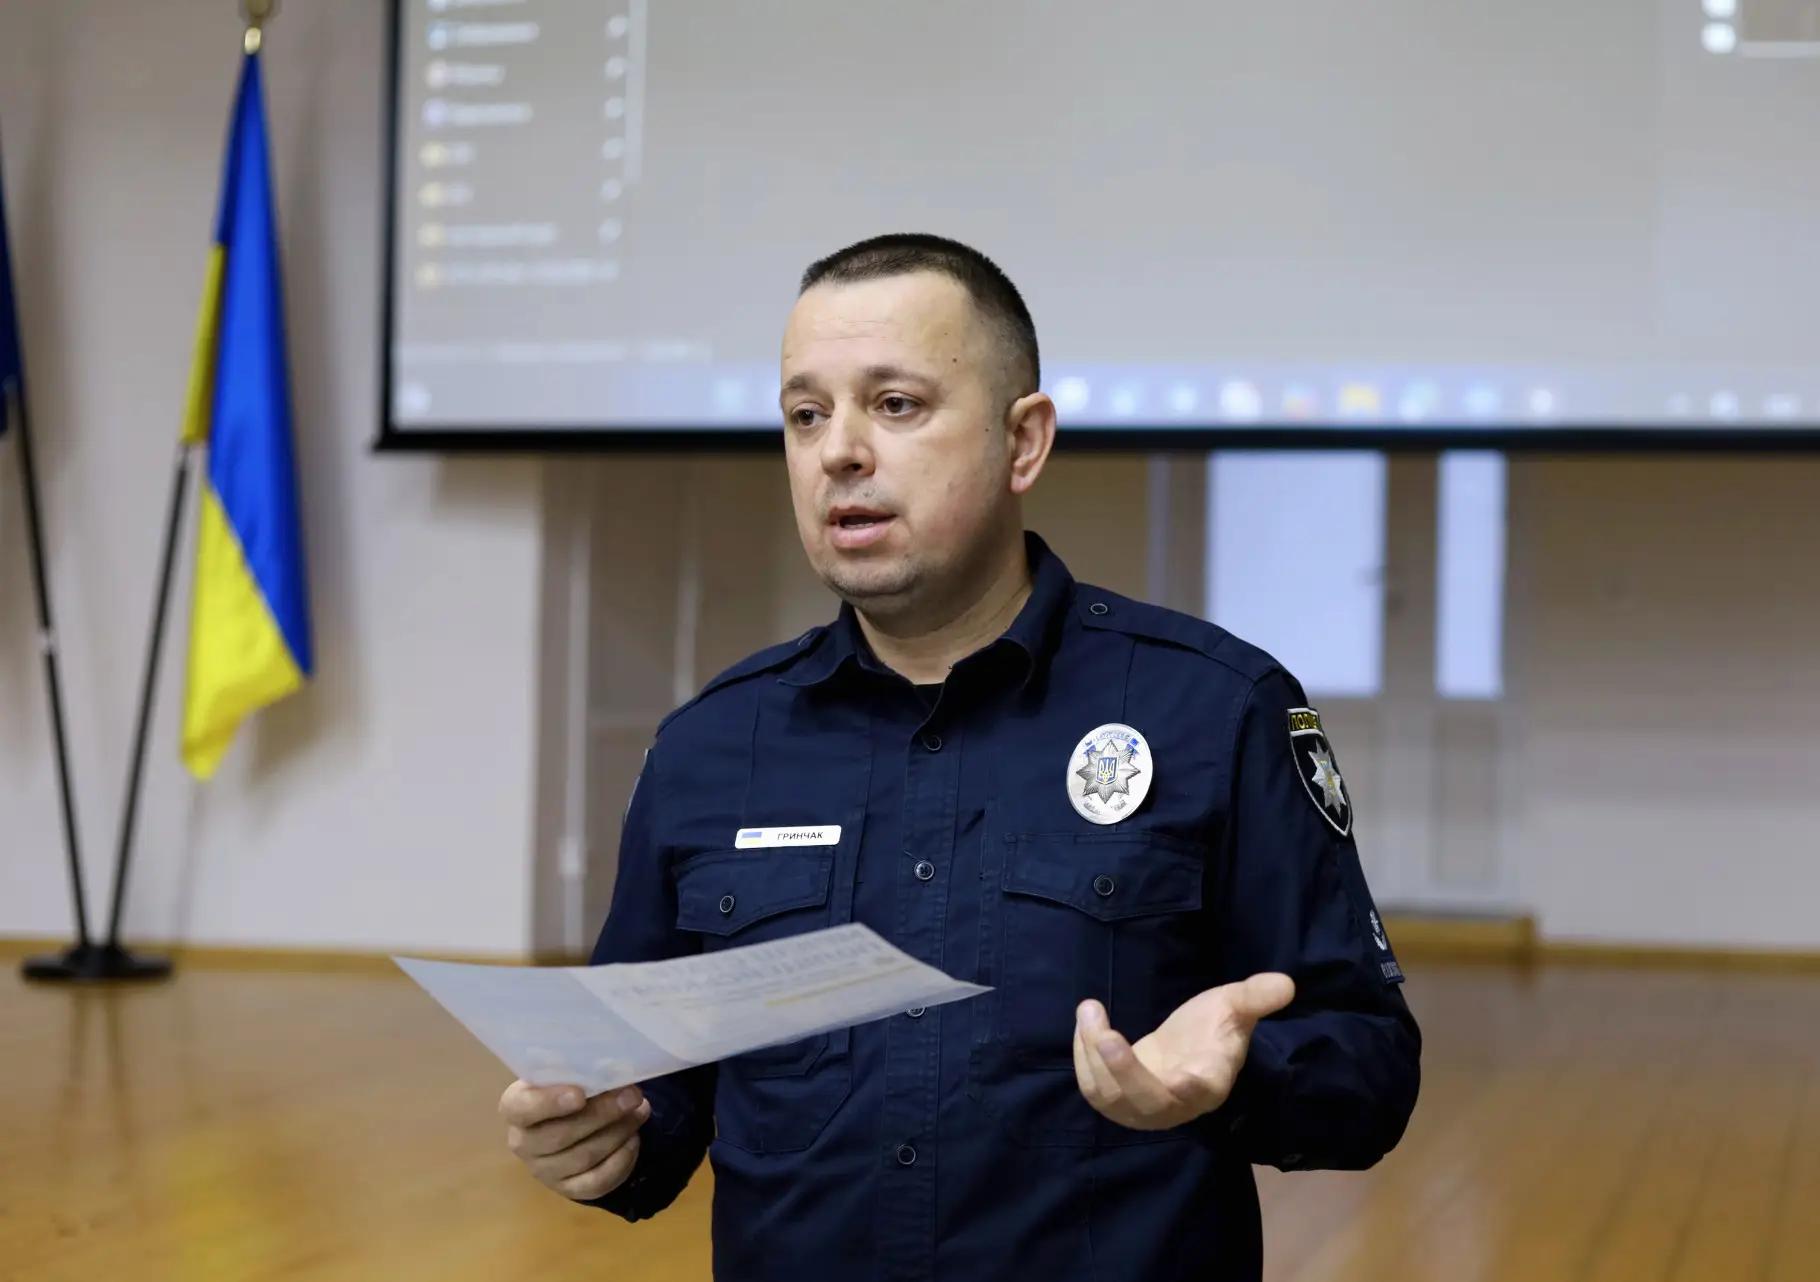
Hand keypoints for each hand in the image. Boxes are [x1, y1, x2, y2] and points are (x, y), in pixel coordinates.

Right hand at [499, 1080, 650, 1200]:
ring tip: (640, 1111)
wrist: (566, 1121)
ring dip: (618, 1133)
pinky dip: (621, 1161)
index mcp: (515, 1107)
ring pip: (583, 1158)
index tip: (580, 1094)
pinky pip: (597, 1182)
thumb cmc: (565, 1088)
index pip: (521, 1109)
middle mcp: (523, 1143)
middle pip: (560, 1136)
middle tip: (633, 1095)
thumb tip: (613, 1071)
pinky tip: (634, 1139)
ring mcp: (545, 1171)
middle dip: (602, 1114)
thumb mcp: (564, 1074)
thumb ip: (578, 1072)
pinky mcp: (568, 1189)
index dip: (549, 1103)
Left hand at [1073, 973, 1294, 1130]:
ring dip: (1092, 1053)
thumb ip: (1255, 997)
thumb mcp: (1233, 1006)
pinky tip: (1086, 1024)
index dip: (1189, 1089)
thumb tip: (1286, 983)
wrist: (1182, 1052)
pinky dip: (1083, 1056)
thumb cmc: (1209, 1029)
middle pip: (1147, 1101)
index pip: (1200, 1091)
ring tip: (1089, 1009)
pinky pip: (1093, 1088)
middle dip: (1123, 1070)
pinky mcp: (1116, 1102)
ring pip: (1110, 1096)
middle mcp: (1176, 1103)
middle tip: (1106, 1033)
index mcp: (1209, 1081)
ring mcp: (1142, 1108)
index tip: (1182, 1078)